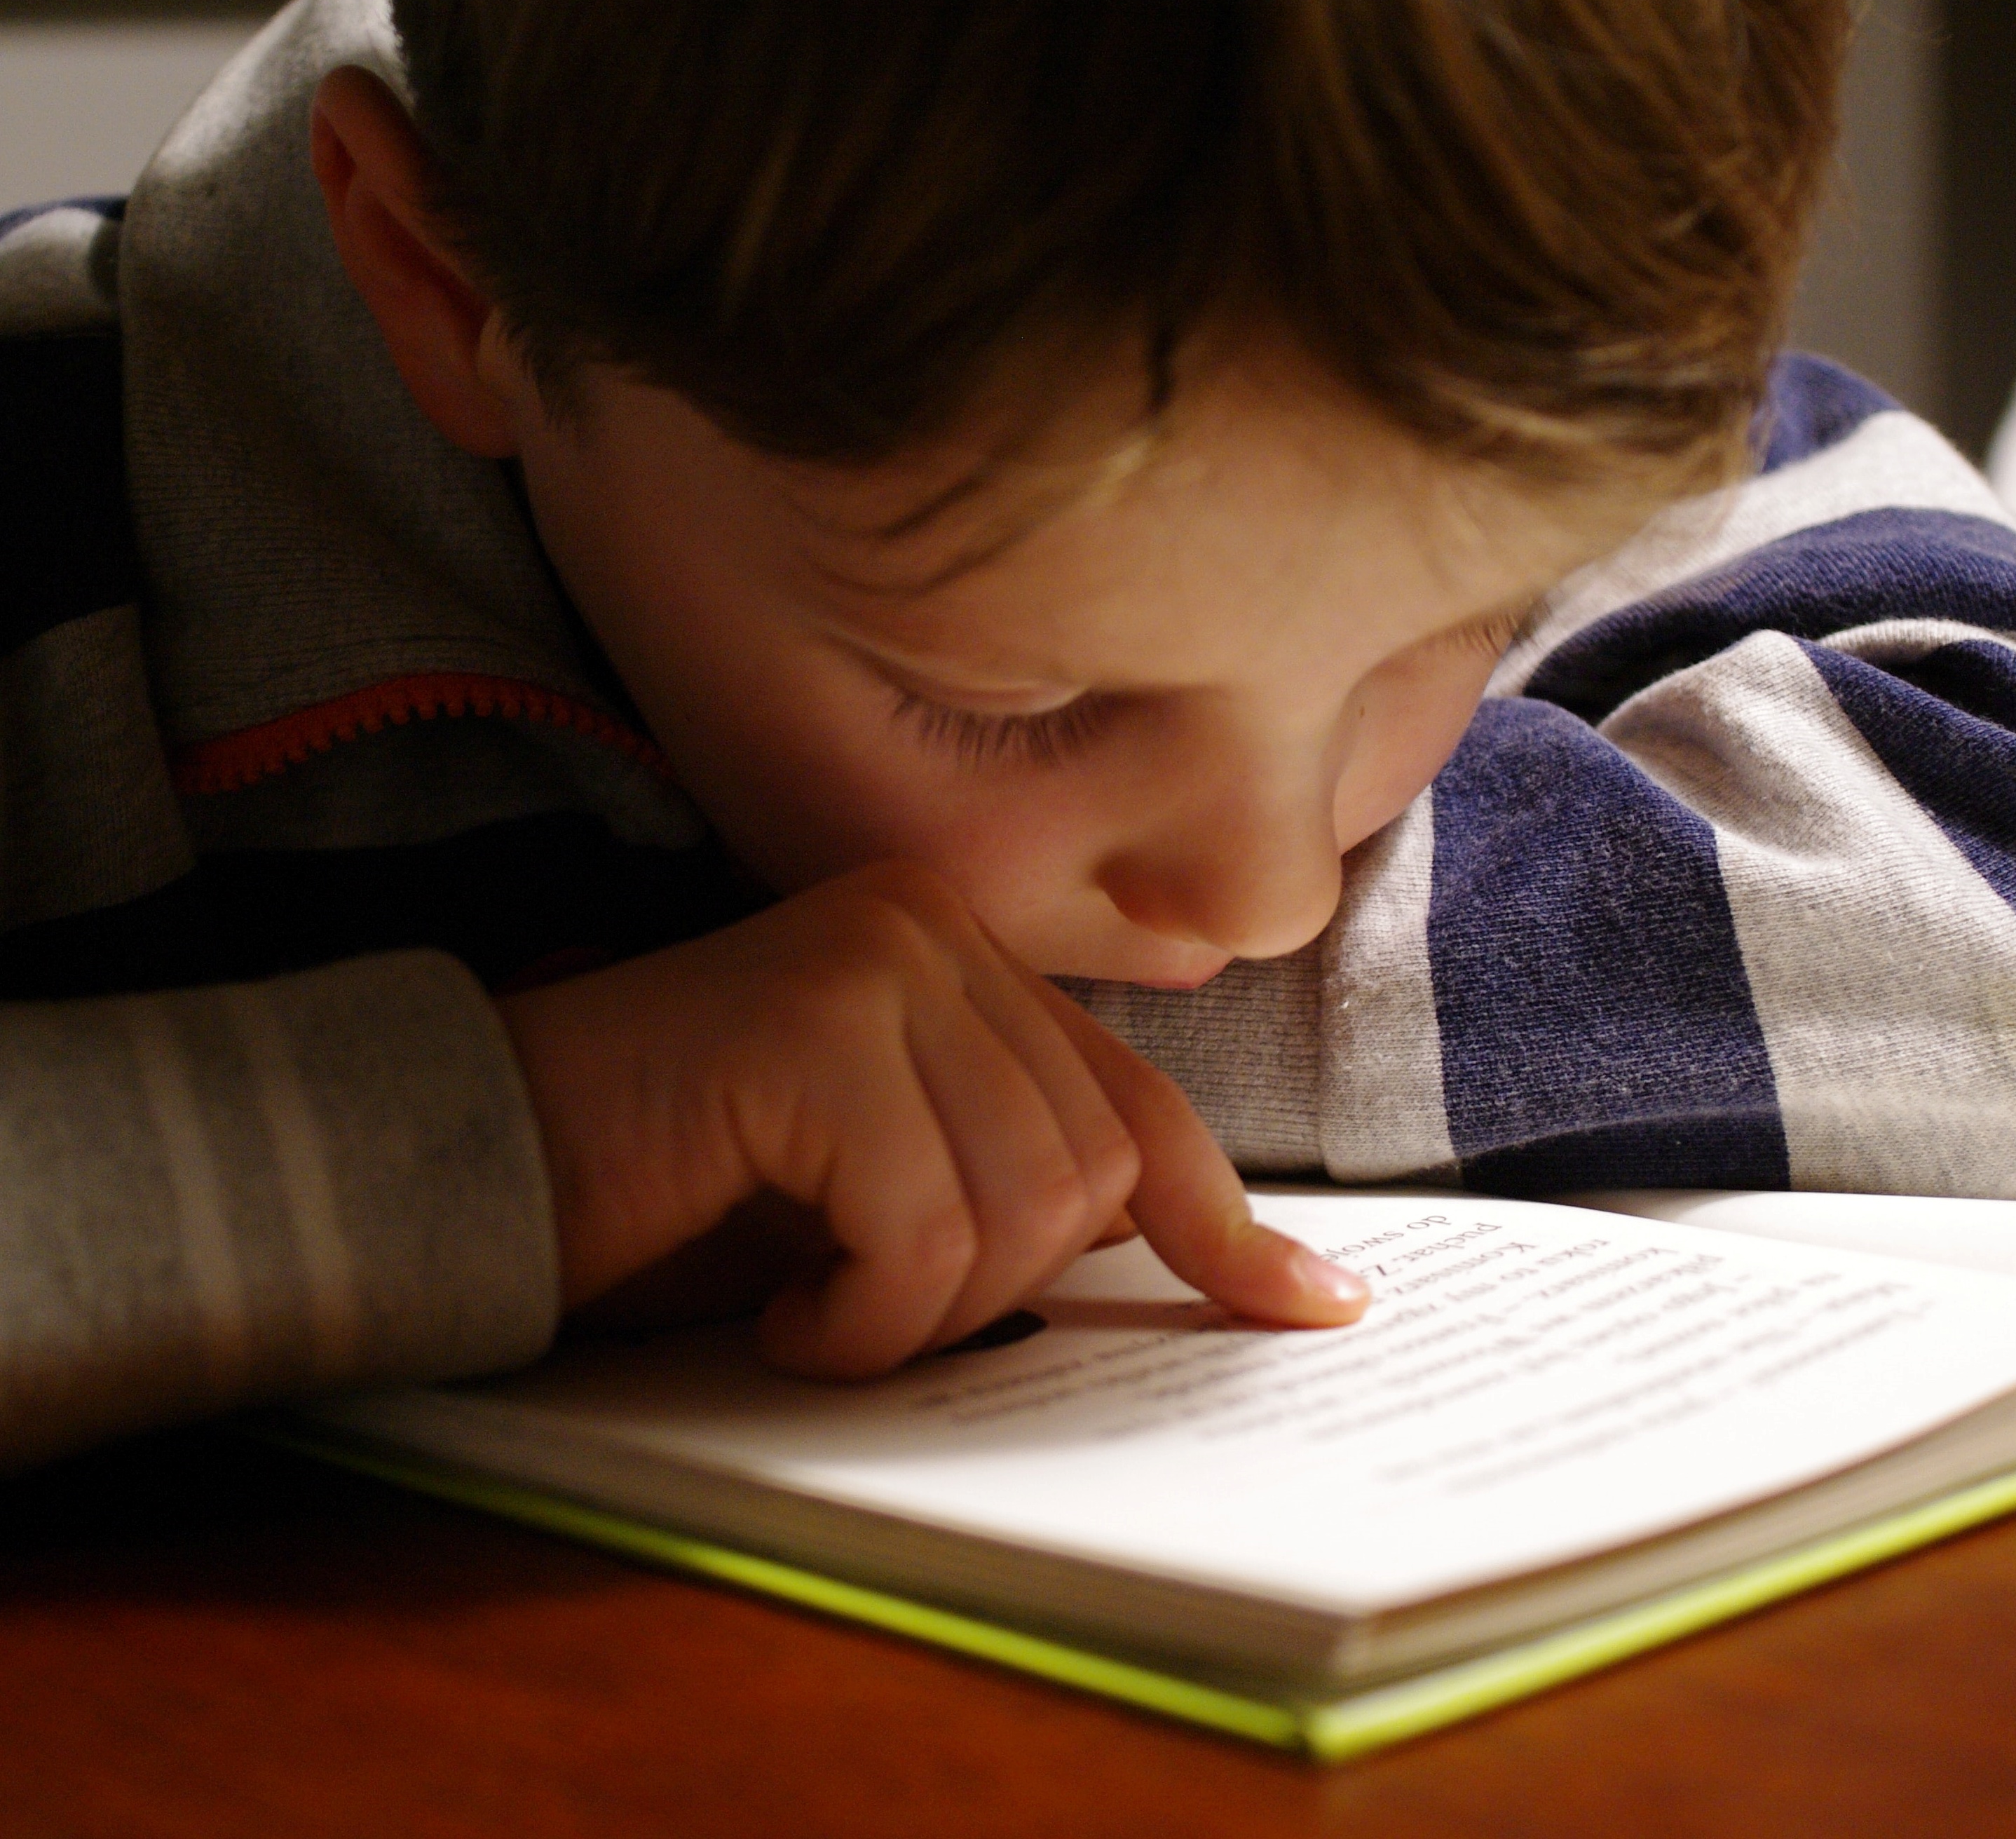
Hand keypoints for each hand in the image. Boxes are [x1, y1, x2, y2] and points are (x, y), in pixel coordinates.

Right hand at [496, 860, 1367, 1375]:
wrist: (477, 1165)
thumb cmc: (679, 1195)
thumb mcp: (884, 1188)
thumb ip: (1019, 1183)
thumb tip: (1221, 1269)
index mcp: (961, 953)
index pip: (1135, 1105)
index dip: (1227, 1224)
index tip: (1310, 1309)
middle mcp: (930, 926)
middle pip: (1088, 1172)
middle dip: (994, 1293)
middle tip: (864, 1311)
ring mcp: (876, 961)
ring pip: (1024, 1207)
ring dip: (919, 1313)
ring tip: (812, 1305)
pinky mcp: (815, 1023)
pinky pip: (920, 1229)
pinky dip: (858, 1317)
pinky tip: (777, 1308)